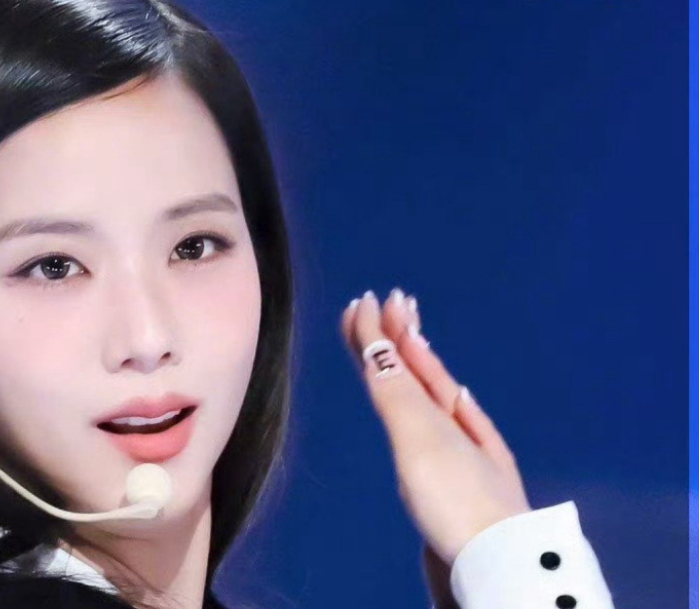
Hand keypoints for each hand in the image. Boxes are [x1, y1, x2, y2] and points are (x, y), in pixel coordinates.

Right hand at [339, 288, 530, 568]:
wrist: (495, 564)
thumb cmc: (456, 496)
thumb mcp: (419, 435)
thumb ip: (394, 390)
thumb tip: (375, 342)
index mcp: (447, 408)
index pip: (409, 358)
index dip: (385, 330)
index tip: (368, 299)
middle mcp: (458, 427)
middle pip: (425, 374)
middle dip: (403, 339)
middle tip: (388, 304)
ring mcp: (463, 456)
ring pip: (433, 400)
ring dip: (414, 370)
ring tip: (405, 347)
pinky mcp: (458, 488)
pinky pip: (438, 431)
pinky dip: (431, 410)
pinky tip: (446, 412)